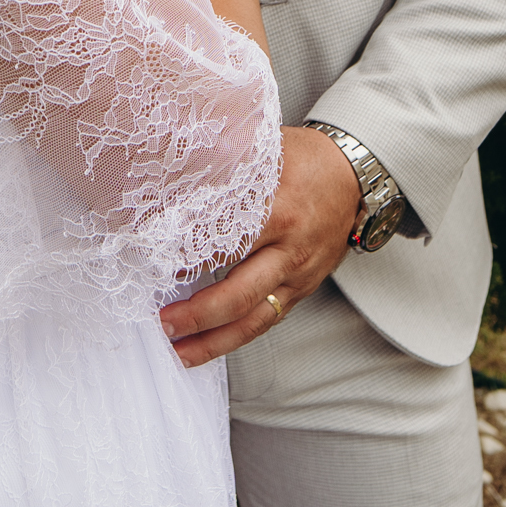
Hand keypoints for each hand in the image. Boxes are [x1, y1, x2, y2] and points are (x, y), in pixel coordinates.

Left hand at [157, 125, 361, 366]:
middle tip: (163, 321)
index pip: (224, 243)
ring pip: (254, 319)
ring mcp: (298, 274)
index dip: (187, 258)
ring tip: (179, 352)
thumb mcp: (262, 154)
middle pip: (239, 294)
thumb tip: (168, 178)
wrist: (353, 175)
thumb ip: (223, 170)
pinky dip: (236, 336)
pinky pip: (268, 319)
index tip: (152, 265)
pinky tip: (210, 345)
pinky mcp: (302, 289)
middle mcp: (290, 249)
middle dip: (198, 314)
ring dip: (214, 341)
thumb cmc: (303, 159)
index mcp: (278, 209)